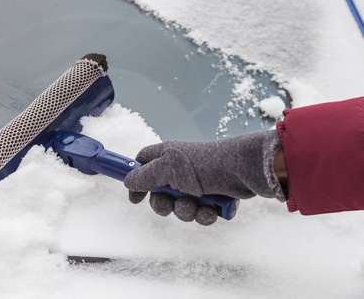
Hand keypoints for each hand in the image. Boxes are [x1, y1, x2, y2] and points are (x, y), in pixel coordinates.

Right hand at [124, 130, 283, 224]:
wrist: (244, 171)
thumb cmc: (205, 164)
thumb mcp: (169, 168)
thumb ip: (145, 176)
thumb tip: (128, 182)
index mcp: (167, 157)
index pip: (143, 164)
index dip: (137, 180)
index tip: (135, 197)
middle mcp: (180, 170)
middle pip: (159, 193)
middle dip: (165, 204)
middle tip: (171, 203)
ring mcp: (196, 184)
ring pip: (179, 207)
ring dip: (186, 210)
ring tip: (198, 204)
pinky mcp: (212, 197)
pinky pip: (198, 213)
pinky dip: (203, 214)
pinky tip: (211, 211)